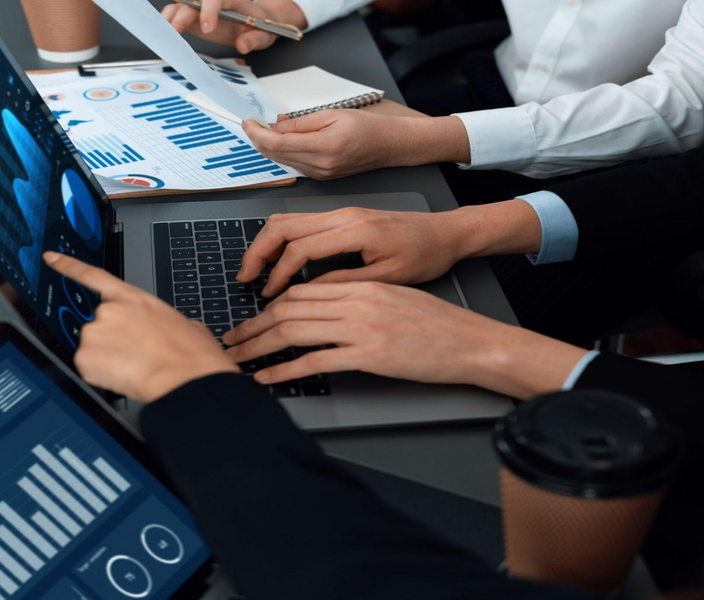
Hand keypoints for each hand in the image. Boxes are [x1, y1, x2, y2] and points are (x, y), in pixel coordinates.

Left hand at [44, 252, 238, 401]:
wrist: (186, 377)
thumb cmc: (192, 354)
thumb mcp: (185, 324)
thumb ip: (162, 321)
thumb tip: (166, 330)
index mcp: (133, 298)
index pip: (93, 276)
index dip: (69, 266)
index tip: (50, 258)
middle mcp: (109, 310)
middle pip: (97, 326)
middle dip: (111, 341)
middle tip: (136, 355)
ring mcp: (95, 332)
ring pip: (93, 349)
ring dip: (108, 360)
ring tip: (136, 367)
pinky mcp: (85, 358)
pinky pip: (89, 369)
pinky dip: (102, 375)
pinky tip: (124, 376)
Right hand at [161, 0, 306, 54]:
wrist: (257, 24)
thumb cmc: (260, 26)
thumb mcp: (263, 35)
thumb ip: (253, 40)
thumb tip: (242, 45)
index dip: (209, 10)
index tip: (206, 28)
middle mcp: (214, 1)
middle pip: (193, 1)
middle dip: (183, 14)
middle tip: (175, 32)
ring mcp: (202, 8)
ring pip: (181, 6)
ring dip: (171, 18)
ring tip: (165, 34)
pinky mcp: (194, 17)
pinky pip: (177, 15)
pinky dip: (169, 23)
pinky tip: (165, 36)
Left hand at [222, 282, 588, 397]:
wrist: (472, 343)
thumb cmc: (438, 327)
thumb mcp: (394, 299)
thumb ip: (358, 301)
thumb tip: (323, 314)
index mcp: (361, 285)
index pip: (301, 291)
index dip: (268, 306)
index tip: (250, 321)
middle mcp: (357, 301)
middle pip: (289, 308)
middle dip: (253, 326)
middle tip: (231, 341)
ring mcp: (362, 327)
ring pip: (294, 331)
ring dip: (259, 346)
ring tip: (237, 360)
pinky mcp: (369, 355)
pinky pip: (314, 360)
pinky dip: (284, 369)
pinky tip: (266, 377)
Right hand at [239, 207, 471, 296]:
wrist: (445, 233)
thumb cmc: (425, 255)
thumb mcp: (388, 278)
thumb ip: (345, 284)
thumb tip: (308, 294)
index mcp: (355, 230)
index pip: (300, 248)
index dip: (278, 274)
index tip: (268, 296)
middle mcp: (343, 215)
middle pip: (284, 225)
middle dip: (257, 251)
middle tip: (244, 278)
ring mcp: (341, 212)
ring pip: (288, 219)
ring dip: (265, 243)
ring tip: (254, 270)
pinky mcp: (342, 215)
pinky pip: (301, 222)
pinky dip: (281, 239)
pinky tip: (277, 260)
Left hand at [242, 110, 469, 178]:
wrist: (389, 146)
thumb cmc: (367, 127)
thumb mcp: (331, 114)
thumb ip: (300, 123)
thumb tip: (274, 125)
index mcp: (324, 146)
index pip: (278, 143)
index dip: (257, 133)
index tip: (247, 122)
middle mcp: (320, 166)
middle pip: (275, 155)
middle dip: (258, 139)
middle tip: (250, 123)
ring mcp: (320, 175)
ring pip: (282, 162)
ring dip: (268, 146)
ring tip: (263, 128)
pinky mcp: (321, 178)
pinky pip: (294, 165)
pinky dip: (283, 152)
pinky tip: (281, 140)